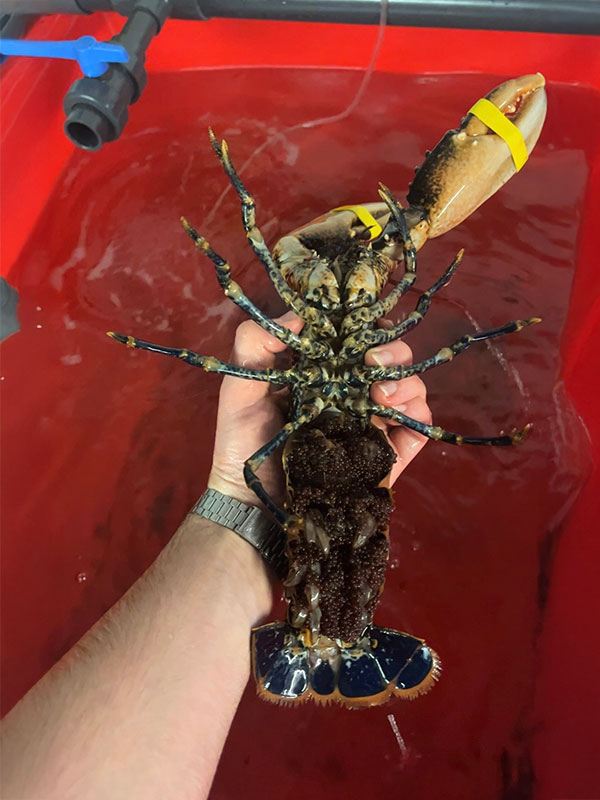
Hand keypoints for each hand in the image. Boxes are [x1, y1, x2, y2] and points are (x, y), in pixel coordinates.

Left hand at [208, 313, 430, 505]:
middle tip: (372, 360)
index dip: (366, 324)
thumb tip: (300, 317)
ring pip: (410, 388)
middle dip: (392, 350)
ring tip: (381, 392)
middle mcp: (351, 392)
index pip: (356, 337)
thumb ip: (255, 345)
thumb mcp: (239, 388)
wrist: (253, 502)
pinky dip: (417, 415)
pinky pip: (417, 428)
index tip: (360, 324)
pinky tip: (393, 413)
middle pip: (391, 358)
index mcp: (323, 372)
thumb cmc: (243, 444)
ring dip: (405, 380)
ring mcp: (370, 422)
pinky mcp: (384, 454)